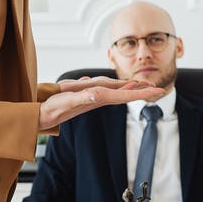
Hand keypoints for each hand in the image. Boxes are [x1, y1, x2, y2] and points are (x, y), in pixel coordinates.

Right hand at [39, 78, 163, 130]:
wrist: (43, 116)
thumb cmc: (53, 108)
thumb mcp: (66, 102)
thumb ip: (80, 97)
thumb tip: (95, 94)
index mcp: (99, 98)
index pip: (126, 95)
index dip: (143, 93)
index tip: (158, 91)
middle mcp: (100, 98)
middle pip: (126, 94)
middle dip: (143, 91)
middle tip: (159, 89)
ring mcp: (95, 98)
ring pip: (119, 92)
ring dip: (132, 88)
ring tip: (144, 85)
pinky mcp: (88, 97)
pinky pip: (108, 91)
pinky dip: (118, 87)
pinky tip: (122, 86)